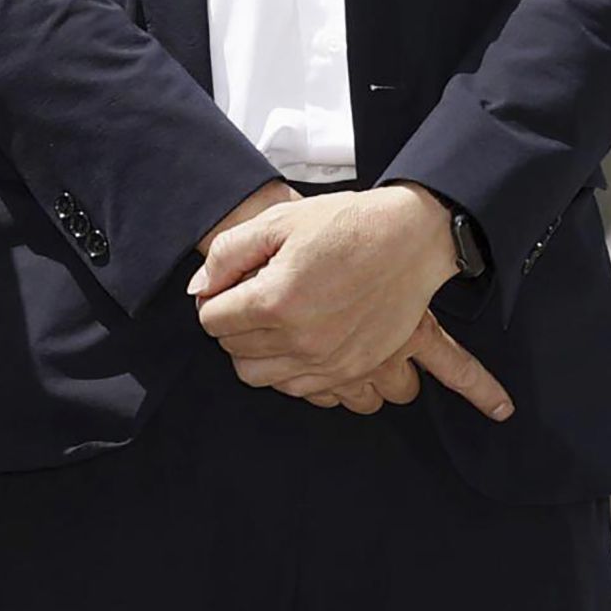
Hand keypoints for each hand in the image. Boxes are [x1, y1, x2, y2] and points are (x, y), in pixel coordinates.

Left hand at [192, 184, 510, 419]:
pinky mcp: (352, 371)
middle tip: (249, 301)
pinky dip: (289, 369)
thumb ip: (228, 254)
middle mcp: (301, 340)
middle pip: (233, 353)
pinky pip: (299, 389)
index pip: (211, 321)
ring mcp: (329, 362)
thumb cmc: (347, 225)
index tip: (228, 287)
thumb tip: (199, 288)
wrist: (411, 239)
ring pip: (261, 378)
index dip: (214, 300)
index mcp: (276, 301)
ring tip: (274, 320)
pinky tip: (297, 339)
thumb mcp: (278, 221)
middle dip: (232, 326)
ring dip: (258, 352)